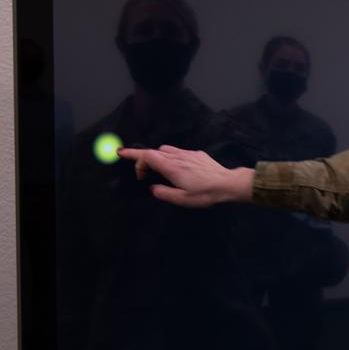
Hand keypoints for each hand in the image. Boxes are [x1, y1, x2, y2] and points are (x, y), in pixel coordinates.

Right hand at [117, 145, 254, 207]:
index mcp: (171, 167)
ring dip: (159, 158)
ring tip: (160, 172)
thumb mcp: (182, 199)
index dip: (132, 154)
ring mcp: (189, 154)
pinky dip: (173, 157)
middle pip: (155, 152)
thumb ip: (164, 193)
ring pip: (167, 150)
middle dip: (145, 160)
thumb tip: (153, 189)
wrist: (228, 184)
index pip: (147, 155)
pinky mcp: (198, 154)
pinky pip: (180, 152)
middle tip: (144, 174)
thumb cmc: (206, 193)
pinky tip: (180, 170)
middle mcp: (178, 157)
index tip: (121, 154)